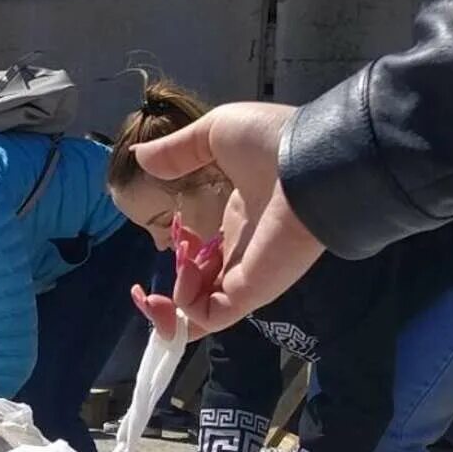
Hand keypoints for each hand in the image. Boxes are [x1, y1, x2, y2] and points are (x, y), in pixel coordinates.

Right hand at [127, 103, 324, 334]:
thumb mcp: (214, 134)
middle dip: (170, 298)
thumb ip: (177, 151)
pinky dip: (185, 306)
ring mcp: (248, 276)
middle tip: (148, 290)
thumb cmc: (272, 143)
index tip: (169, 240)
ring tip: (155, 292)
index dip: (182, 258)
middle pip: (204, 294)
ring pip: (203, 315)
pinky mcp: (252, 289)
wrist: (312, 156)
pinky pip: (211, 317)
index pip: (210, 259)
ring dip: (170, 310)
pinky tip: (181, 275)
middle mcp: (243, 254)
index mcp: (240, 222)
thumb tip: (141, 157)